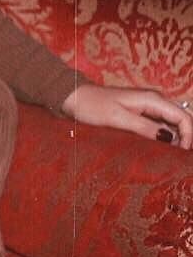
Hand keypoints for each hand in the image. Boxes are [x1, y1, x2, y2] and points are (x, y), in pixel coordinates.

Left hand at [61, 83, 191, 150]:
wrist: (75, 98)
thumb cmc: (93, 107)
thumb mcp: (118, 119)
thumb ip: (144, 128)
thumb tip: (169, 139)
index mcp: (152, 99)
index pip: (183, 117)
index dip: (188, 135)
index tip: (181, 153)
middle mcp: (154, 101)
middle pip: (181, 119)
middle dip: (186, 137)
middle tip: (179, 158)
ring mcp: (148, 106)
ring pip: (172, 123)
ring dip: (175, 138)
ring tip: (172, 156)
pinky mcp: (140, 113)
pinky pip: (159, 124)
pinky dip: (164, 136)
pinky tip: (160, 148)